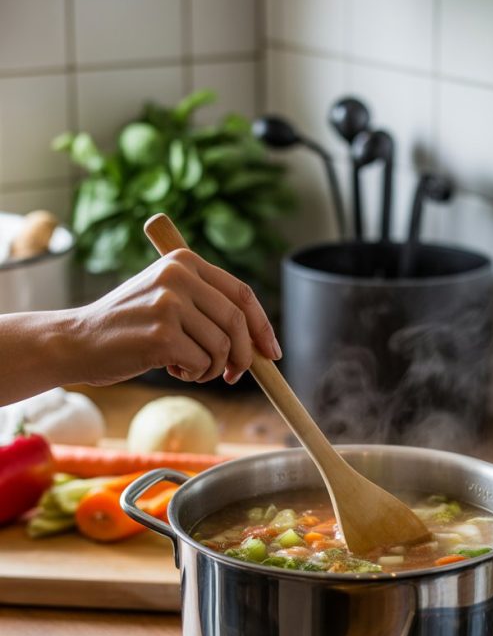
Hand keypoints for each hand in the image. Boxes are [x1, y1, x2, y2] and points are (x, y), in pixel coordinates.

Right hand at [72, 249, 281, 386]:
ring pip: (222, 348)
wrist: (78, 341)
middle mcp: (178, 276)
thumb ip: (207, 306)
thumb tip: (259, 339)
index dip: (263, 326)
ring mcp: (170, 304)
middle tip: (233, 375)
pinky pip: (202, 364)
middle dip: (243, 356)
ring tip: (187, 366)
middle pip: (238, 322)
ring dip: (212, 368)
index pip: (242, 294)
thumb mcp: (166, 297)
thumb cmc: (127, 326)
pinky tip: (171, 368)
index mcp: (184, 261)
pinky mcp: (162, 335)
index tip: (272, 352)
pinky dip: (194, 374)